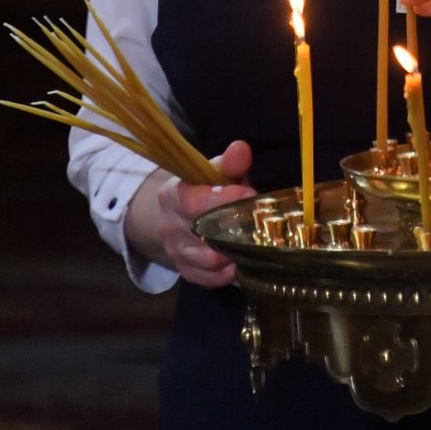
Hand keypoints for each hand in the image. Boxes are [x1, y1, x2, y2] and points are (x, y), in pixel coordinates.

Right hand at [133, 140, 254, 286]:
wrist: (179, 217)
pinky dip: (229, 273)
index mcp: (173, 196)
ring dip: (235, 253)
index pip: (193, 202)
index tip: (250, 195)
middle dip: (234, 229)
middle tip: (260, 223)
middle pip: (202, 234)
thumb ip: (228, 163)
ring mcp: (177, 253)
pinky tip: (243, 261)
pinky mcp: (187, 273)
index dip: (223, 200)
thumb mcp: (214, 172)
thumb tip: (241, 149)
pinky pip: (210, 280)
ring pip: (208, 261)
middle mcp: (170, 226)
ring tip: (255, 242)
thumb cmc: (205, 190)